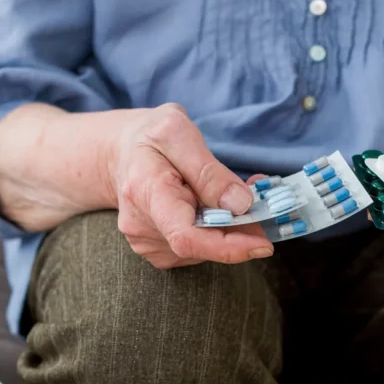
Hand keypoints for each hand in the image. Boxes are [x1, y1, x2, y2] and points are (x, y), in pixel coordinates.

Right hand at [110, 103, 272, 267]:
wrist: (119, 153)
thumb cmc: (149, 137)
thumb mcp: (177, 132)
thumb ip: (209, 171)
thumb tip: (240, 204)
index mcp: (146, 193)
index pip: (187, 237)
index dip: (229, 247)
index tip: (264, 245)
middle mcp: (142, 227)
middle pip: (202, 245)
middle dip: (240, 231)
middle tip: (261, 206)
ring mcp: (148, 243)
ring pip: (204, 249)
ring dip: (230, 230)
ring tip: (234, 198)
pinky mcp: (158, 251)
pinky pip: (198, 249)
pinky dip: (217, 234)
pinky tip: (216, 210)